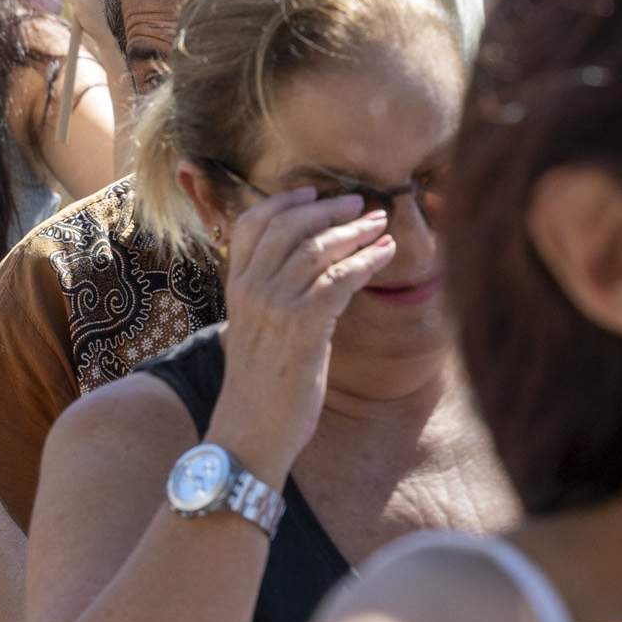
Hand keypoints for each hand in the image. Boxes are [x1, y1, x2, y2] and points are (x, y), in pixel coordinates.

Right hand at [210, 185, 394, 477]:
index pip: (252, 224)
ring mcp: (274, 306)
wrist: (251, 429)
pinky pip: (338, 280)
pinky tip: (385, 254)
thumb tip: (309, 277)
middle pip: (287, 227)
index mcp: (236, 287)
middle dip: (326, 210)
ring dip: (353, 232)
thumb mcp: (256, 332)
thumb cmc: (260, 387)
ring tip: (379, 225)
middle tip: (358, 203)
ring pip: (315, 249)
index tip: (313, 192)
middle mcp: (251, 290)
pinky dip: (365, 261)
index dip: (284, 202)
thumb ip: (272, 300)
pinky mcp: (303, 327)